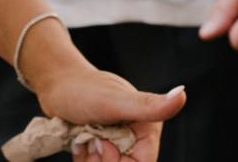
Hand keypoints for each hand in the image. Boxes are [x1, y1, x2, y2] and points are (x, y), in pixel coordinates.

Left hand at [22, 23, 185, 161]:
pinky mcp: (102, 147)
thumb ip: (149, 105)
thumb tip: (181, 95)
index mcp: (147, 126)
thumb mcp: (115, 101)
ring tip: (83, 138)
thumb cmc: (83, 88)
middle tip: (90, 139)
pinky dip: (84, 160)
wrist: (56, 83)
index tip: (101, 146)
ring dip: (90, 161)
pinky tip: (79, 142)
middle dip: (102, 160)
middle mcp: (135, 136)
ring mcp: (118, 142)